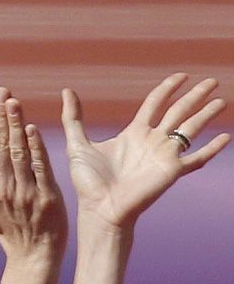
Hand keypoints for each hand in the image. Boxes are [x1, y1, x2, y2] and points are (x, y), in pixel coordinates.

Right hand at [0, 88, 67, 260]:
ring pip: (18, 152)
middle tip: (3, 90)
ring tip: (14, 101)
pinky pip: (40, 168)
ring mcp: (24, 192)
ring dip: (16, 124)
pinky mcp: (46, 196)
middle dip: (0, 116)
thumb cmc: (5, 231)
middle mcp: (2, 187)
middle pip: (0, 145)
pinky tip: (32, 128)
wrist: (32, 255)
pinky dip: (35, 148)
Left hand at [62, 74, 230, 228]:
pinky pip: (197, 158)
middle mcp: (152, 141)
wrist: (99, 208)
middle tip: (212, 81)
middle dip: (195, 96)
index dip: (168, 88)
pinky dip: (212, 148)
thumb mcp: (77, 144)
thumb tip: (66, 90)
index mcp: (134, 133)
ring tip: (222, 101)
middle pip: (178, 111)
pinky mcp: (172, 171)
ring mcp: (164, 156)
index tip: (181, 76)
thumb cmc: (88, 181)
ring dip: (207, 114)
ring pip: (191, 129)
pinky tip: (226, 137)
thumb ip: (73, 118)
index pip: (156, 103)